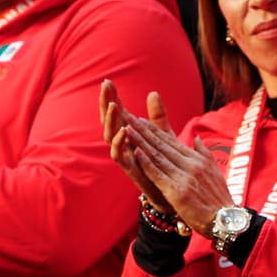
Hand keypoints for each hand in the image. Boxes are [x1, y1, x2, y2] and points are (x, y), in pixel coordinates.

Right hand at [99, 80, 172, 212]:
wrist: (171, 195)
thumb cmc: (164, 166)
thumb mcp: (163, 137)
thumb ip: (157, 117)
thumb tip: (153, 92)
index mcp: (130, 136)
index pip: (117, 114)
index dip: (111, 98)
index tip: (107, 81)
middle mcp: (124, 146)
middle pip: (109, 122)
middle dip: (106, 104)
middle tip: (105, 87)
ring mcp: (127, 158)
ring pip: (111, 138)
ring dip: (111, 121)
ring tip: (113, 106)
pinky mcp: (132, 171)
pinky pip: (122, 157)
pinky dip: (121, 144)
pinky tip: (124, 131)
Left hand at [122, 117, 234, 237]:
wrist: (227, 220)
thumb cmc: (219, 198)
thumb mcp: (215, 170)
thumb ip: (204, 153)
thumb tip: (196, 138)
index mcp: (197, 160)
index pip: (172, 141)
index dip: (155, 130)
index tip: (141, 119)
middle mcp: (191, 165)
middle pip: (162, 145)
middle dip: (144, 130)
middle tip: (128, 117)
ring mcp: (184, 177)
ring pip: (158, 156)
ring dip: (141, 142)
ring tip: (127, 129)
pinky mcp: (178, 192)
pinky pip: (159, 175)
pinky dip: (146, 163)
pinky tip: (136, 152)